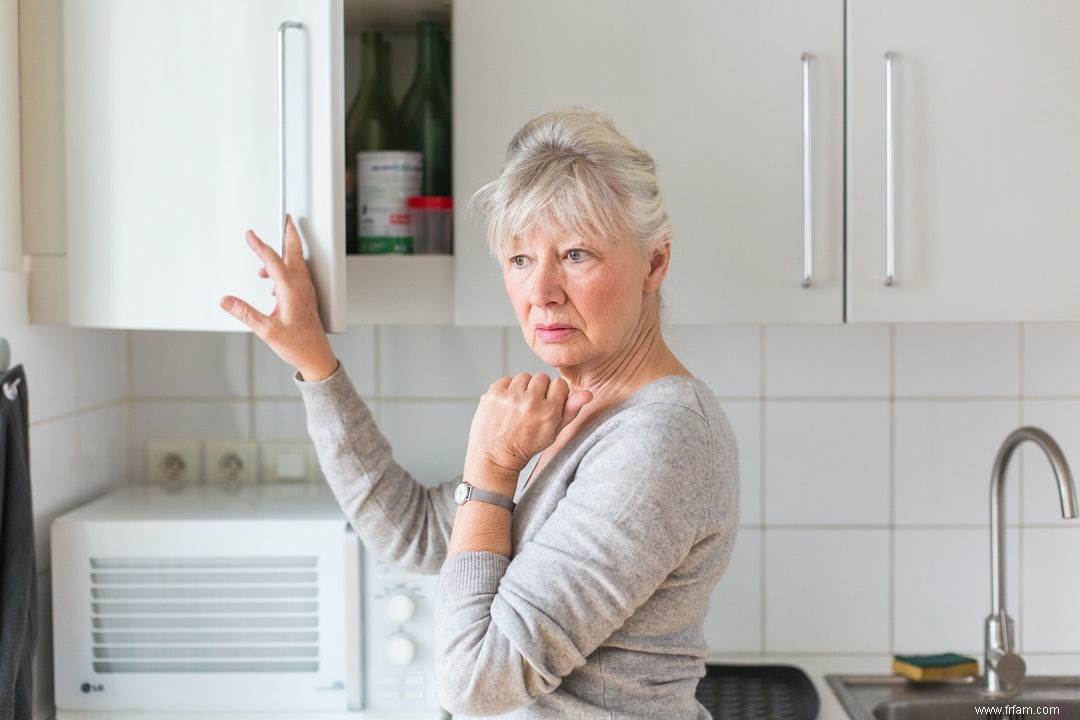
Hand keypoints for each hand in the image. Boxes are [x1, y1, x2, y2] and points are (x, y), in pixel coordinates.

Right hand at [219, 217, 338, 380]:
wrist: (317, 357)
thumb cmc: (297, 345)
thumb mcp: (266, 330)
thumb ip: (245, 313)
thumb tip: (226, 300)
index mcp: (291, 290)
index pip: (273, 260)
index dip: (260, 245)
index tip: (249, 234)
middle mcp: (302, 287)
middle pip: (295, 253)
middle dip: (289, 234)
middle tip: (286, 218)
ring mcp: (306, 291)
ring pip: (297, 263)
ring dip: (285, 253)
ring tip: (264, 258)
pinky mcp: (307, 298)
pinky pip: (298, 275)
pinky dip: (285, 269)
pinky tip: (273, 282)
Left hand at [463, 373, 591, 492]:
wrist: (495, 457)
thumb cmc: (526, 445)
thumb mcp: (553, 433)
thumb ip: (570, 411)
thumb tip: (588, 393)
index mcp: (548, 412)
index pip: (559, 384)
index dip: (554, 393)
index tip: (547, 404)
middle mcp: (530, 403)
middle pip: (542, 377)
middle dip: (538, 390)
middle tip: (531, 407)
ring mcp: (509, 397)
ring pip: (524, 376)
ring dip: (523, 388)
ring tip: (518, 406)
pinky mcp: (493, 394)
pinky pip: (507, 379)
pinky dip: (507, 389)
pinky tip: (506, 405)